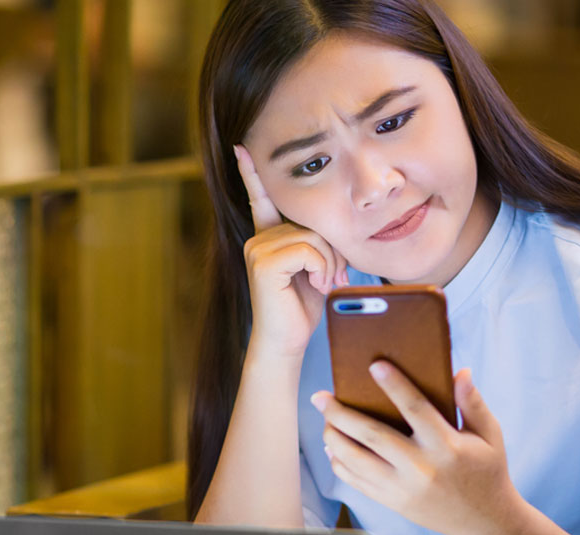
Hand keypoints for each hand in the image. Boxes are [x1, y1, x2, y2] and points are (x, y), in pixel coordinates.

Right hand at [235, 144, 349, 358]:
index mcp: (268, 237)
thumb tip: (334, 229)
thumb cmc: (302, 308)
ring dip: (330, 262)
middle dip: (333, 250)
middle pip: (311, 222)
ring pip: (313, 236)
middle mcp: (258, 238)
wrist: (286, 342)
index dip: (251, 173)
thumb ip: (316, 244)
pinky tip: (315, 284)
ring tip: (326, 283)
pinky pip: (308, 249)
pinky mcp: (263, 262)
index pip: (261, 199)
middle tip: (337, 277)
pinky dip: (321, 267)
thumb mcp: (315, 268)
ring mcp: (257, 248)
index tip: (242, 147)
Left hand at [311, 363, 518, 534]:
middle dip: (341, 413)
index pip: (415, 409)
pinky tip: (333, 448)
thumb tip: (460, 372)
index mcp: (446, 446)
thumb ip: (472, 403)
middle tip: (320, 396)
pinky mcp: (393, 503)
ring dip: (335, 438)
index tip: (374, 365)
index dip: (394, 385)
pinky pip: (358, 482)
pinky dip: (341, 464)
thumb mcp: (490, 435)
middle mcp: (421, 468)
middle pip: (372, 435)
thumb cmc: (487, 471)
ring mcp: (403, 488)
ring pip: (357, 460)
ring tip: (324, 420)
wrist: (485, 521)